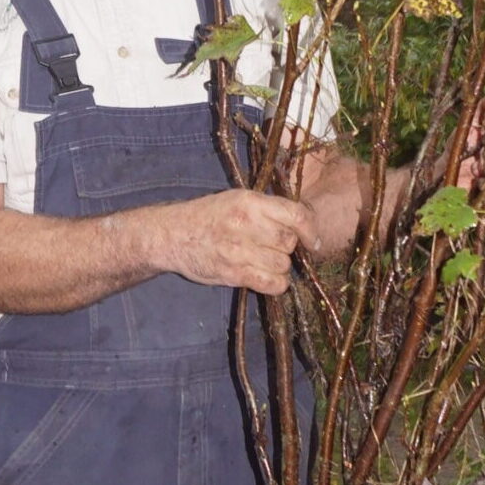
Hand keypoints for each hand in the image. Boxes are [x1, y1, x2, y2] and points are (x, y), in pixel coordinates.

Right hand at [161, 189, 316, 293]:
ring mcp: (239, 250)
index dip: (310, 229)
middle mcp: (246, 224)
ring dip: (279, 267)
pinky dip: (276, 284)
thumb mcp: (236, 199)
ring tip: (263, 262)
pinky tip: (266, 279)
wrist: (173, 235)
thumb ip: (267, 209)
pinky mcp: (234, 273)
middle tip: (272, 248)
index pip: (296, 215)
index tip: (311, 240)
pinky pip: (272, 284)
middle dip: (286, 248)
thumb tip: (302, 224)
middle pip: (289, 242)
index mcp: (250, 202)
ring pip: (283, 264)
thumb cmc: (207, 216)